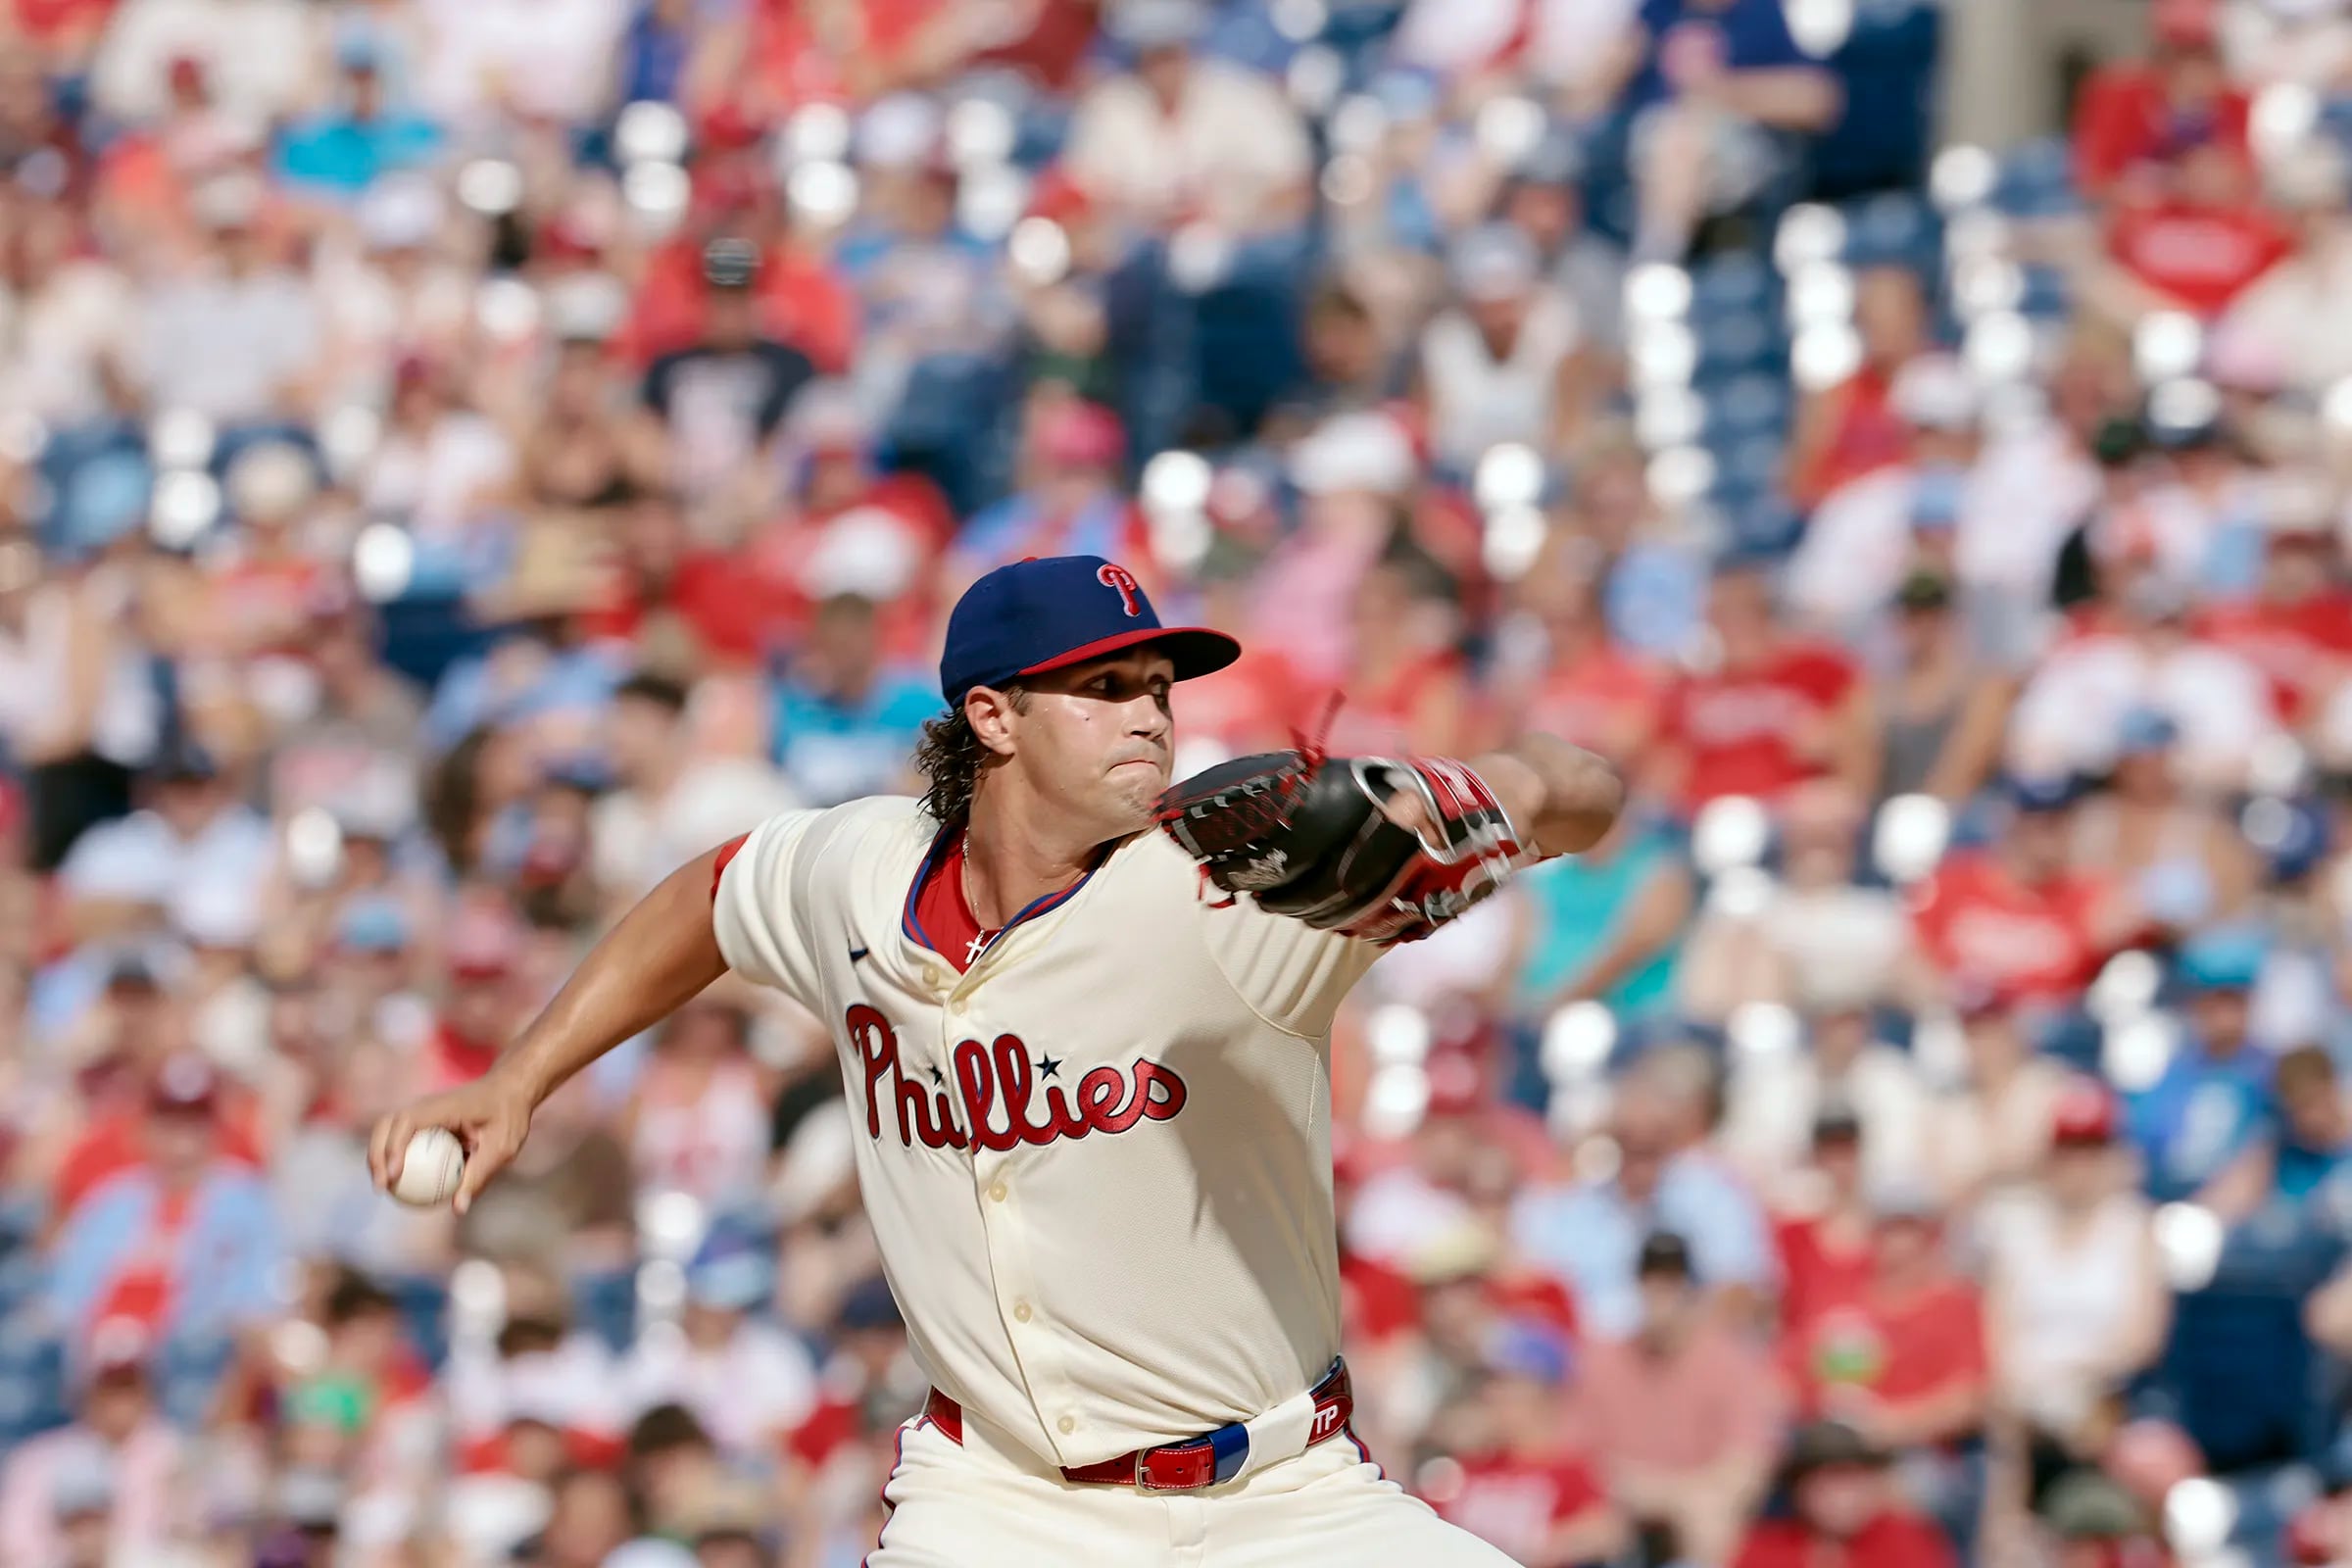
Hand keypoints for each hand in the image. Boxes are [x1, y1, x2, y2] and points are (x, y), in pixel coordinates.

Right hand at [368, 1071, 536, 1214]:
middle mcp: (426, 1104)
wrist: (509, 1089)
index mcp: (444, 1107)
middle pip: (386, 1124)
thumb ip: (479, 1175)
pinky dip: (392, 1156)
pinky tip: (398, 1184)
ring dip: (378, 1156)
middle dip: (376, 1155)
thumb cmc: (509, 1115)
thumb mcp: (502, 1147)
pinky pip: (400, 1137)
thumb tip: (458, 1209)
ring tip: (383, 1188)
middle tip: (381, 1188)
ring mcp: (421, 1110)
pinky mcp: (422, 1119)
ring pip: (387, 1129)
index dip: (394, 1147)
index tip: (394, 1176)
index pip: (408, 1122)